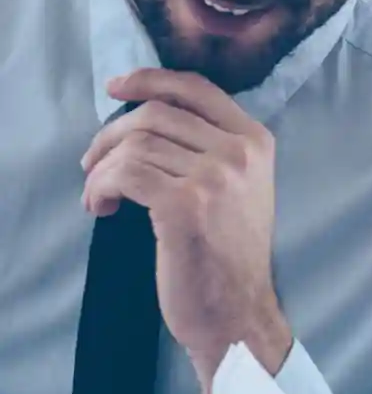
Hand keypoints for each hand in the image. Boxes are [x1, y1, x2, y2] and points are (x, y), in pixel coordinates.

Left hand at [82, 68, 292, 393]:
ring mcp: (215, 178)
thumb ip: (212, 149)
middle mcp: (239, 153)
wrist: (238, 314)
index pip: (196, 89)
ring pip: (135, 145)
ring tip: (98, 195)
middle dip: (111, 134)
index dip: (150, 80)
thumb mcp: (240, 188)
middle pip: (156, 114)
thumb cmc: (229, 257)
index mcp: (256, 142)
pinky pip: (125, 175)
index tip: (116, 88)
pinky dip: (101, 188)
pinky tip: (103, 208)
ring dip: (102, 169)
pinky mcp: (185, 206)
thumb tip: (147, 120)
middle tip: (91, 163)